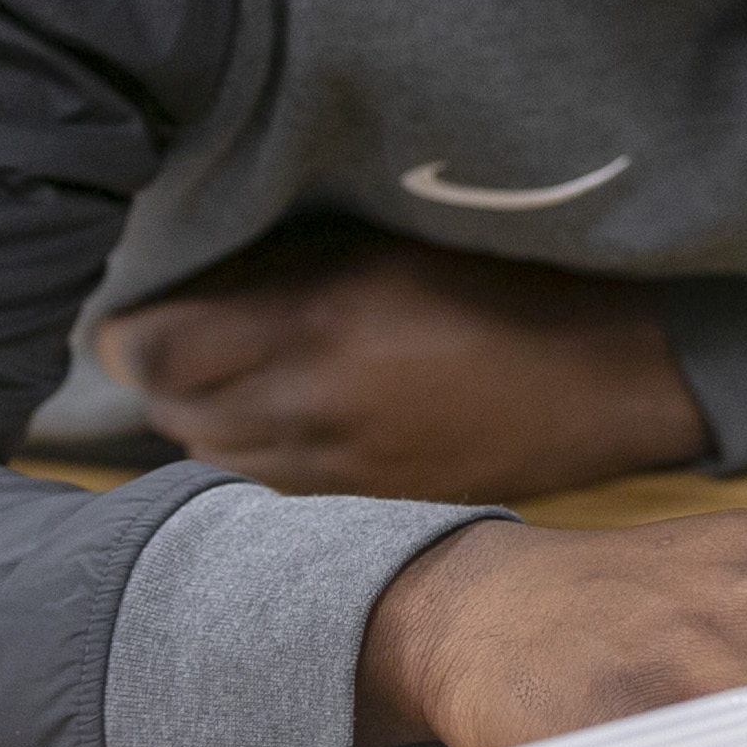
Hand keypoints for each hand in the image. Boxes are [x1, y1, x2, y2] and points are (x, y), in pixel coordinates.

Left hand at [101, 217, 707, 501]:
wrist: (616, 374)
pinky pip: (269, 491)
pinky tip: (282, 423)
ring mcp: (340, 467)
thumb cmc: (517, 280)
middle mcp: (312, 405)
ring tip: (228, 380)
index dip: (130, 331)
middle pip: (171, 410)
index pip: (155, 347)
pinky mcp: (367, 503)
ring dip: (203, 420)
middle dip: (163, 374)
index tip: (136, 310)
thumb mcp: (398, 243)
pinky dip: (253, 458)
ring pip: (212, 459)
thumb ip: (294, 262)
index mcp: (318, 322)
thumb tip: (202, 272)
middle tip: (180, 338)